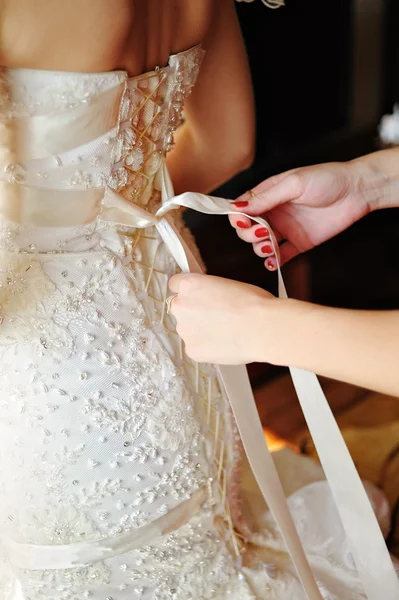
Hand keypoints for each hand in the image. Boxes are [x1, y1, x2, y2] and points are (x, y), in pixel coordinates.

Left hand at [168, 273, 277, 364]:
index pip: (175, 284)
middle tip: (215, 316)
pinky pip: (195, 346)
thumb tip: (207, 297)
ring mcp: (184, 331)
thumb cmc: (253, 303)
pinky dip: (206, 346)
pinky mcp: (192, 350)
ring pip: (187, 329)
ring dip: (199, 330)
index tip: (196, 296)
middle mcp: (181, 306)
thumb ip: (208, 290)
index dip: (188, 291)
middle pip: (179, 307)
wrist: (263, 328)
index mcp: (190, 285)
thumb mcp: (228, 284)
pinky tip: (224, 343)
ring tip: (224, 332)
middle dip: (193, 311)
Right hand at [229, 160, 376, 268]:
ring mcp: (286, 229)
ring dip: (260, 249)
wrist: (357, 191)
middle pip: (248, 229)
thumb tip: (238, 207)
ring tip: (270, 246)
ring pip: (261, 245)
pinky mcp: (299, 243)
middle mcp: (274, 213)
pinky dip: (273, 262)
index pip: (242, 208)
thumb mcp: (293, 183)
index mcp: (269, 195)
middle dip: (249, 234)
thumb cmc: (327, 178)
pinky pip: (281, 256)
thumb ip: (266, 198)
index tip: (243, 222)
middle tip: (262, 232)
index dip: (238, 218)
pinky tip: (273, 262)